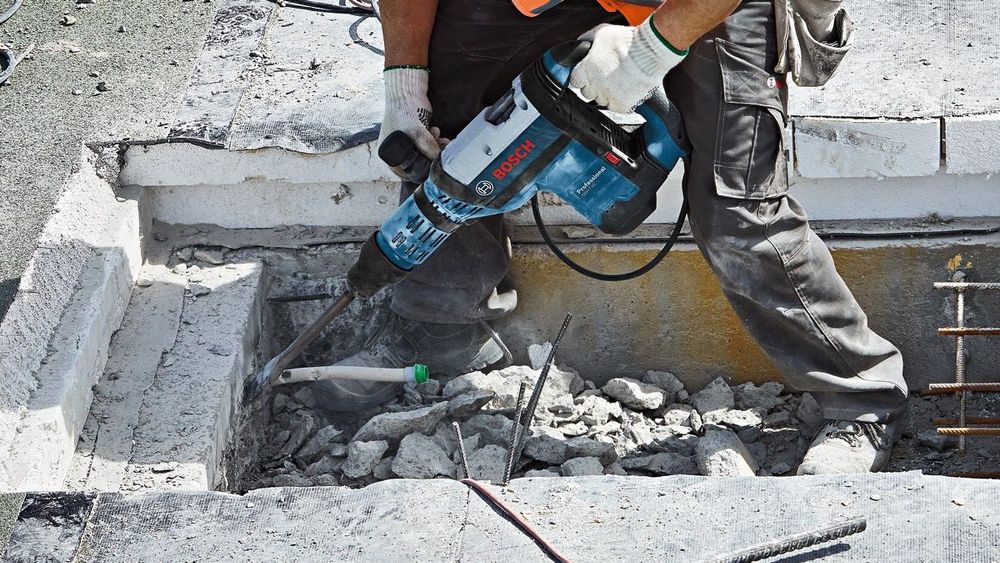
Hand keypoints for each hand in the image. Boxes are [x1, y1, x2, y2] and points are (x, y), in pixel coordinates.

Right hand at [379, 67, 445, 170]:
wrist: (407, 91)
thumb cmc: (405, 112)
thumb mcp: (417, 133)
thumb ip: (428, 149)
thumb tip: (440, 162)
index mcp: (389, 155)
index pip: (407, 173)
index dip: (422, 170)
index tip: (434, 164)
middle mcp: (396, 152)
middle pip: (418, 164)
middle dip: (431, 156)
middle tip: (440, 148)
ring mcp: (406, 144)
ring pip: (425, 154)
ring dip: (435, 147)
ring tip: (438, 136)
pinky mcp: (416, 136)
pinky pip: (427, 145)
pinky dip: (434, 140)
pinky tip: (435, 130)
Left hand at [569, 19, 686, 113]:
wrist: (651, 51)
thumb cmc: (628, 41)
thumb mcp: (601, 33)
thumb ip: (585, 41)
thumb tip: (579, 46)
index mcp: (586, 70)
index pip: (575, 81)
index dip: (583, 76)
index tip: (590, 73)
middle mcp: (595, 86)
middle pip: (588, 93)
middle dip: (595, 85)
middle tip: (608, 75)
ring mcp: (608, 97)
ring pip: (602, 101)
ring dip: (608, 93)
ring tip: (620, 80)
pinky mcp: (622, 105)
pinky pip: (616, 107)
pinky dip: (621, 100)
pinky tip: (627, 88)